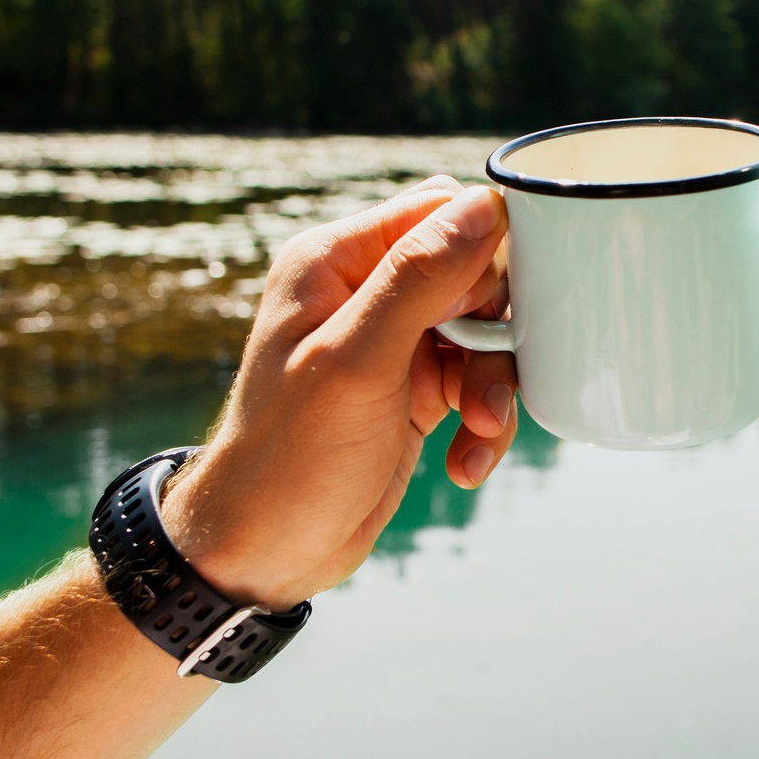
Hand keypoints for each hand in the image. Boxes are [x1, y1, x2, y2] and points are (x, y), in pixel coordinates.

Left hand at [159, 178, 520, 608]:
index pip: (439, 209)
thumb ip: (419, 278)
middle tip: (483, 387)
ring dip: (493, 385)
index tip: (492, 312)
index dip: (484, 252)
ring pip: (484, 329)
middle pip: (474, 269)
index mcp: (336, 259)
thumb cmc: (288, 458)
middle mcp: (364, 289)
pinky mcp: (414, 389)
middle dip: (495, 329)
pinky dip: (483, 421)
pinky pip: (476, 380)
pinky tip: (465, 463)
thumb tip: (487, 207)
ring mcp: (392, 340)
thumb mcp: (357, 362)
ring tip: (477, 433)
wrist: (264, 552)